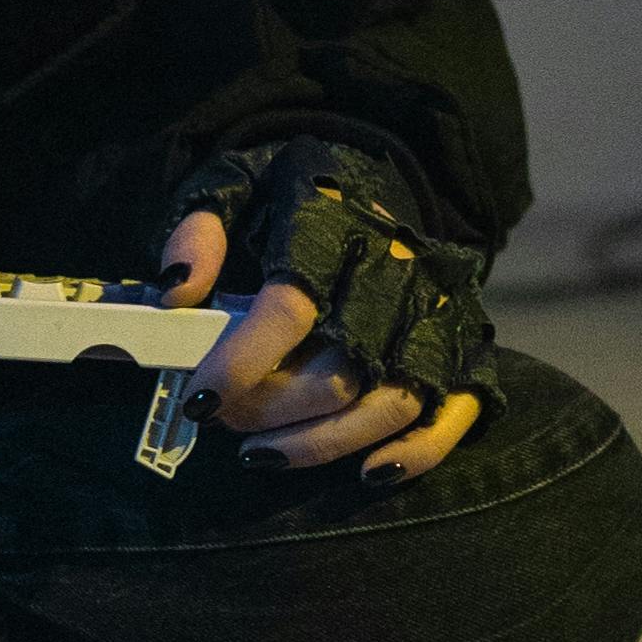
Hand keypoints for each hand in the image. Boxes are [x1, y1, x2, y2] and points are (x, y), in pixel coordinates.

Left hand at [154, 145, 497, 484]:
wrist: (377, 171)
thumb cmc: (292, 191)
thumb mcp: (234, 186)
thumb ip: (199, 231)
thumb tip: (177, 289)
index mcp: (333, 225)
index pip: (290, 307)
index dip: (241, 363)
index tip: (199, 398)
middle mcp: (395, 270)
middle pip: (340, 370)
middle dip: (270, 411)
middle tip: (222, 419)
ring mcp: (436, 309)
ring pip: (391, 402)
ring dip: (321, 443)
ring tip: (260, 453)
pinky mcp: (464, 339)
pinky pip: (454, 410)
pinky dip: (416, 452)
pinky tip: (366, 471)